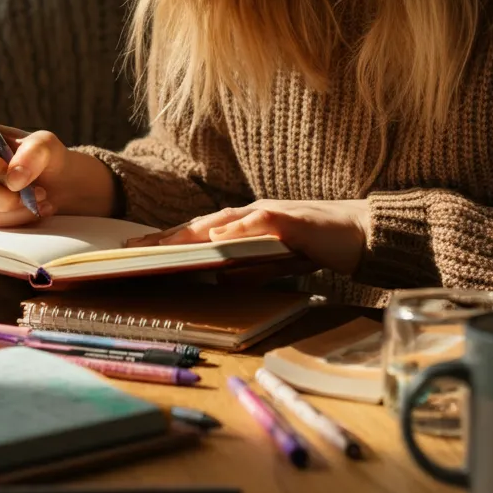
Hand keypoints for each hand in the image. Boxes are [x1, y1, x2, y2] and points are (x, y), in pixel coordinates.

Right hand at [0, 120, 116, 227]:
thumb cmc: (42, 156)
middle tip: (37, 192)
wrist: (50, 180)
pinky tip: (32, 208)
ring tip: (40, 199)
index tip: (16, 173)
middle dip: (5, 196)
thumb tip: (14, 179)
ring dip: (16, 210)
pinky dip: (15, 219)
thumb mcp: (46, 144)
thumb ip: (35, 152)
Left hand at [126, 199, 370, 275]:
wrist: (360, 234)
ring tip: (159, 245)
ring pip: (220, 222)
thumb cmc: (320, 245)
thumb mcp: (278, 262)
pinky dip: (234, 232)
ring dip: (188, 233)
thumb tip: (217, 278)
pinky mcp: (289, 220)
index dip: (169, 240)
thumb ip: (250, 268)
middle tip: (132, 247)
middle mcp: (253, 214)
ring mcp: (269, 214)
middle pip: (200, 224)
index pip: (200, 233)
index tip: (139, 250)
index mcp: (248, 225)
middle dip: (165, 236)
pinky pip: (256, 224)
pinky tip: (214, 241)